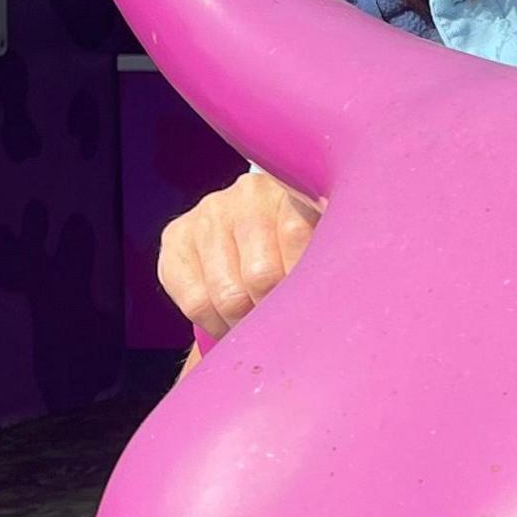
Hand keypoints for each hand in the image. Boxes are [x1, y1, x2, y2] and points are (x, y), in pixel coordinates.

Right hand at [159, 170, 321, 342]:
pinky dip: (216, 325)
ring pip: (229, 295)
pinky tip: (229, 324)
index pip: (299, 233)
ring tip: (259, 327)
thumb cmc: (299, 252)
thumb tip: (341, 296)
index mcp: (296, 190)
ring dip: (246, 324)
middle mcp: (249, 194)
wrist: (250, 239)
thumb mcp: (322, 248)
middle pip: (262, 275)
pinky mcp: (176, 237)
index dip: (307, 281)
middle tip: (285, 326)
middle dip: (275, 312)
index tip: (315, 306)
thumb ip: (331, 261)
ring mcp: (209, 213)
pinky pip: (196, 301)